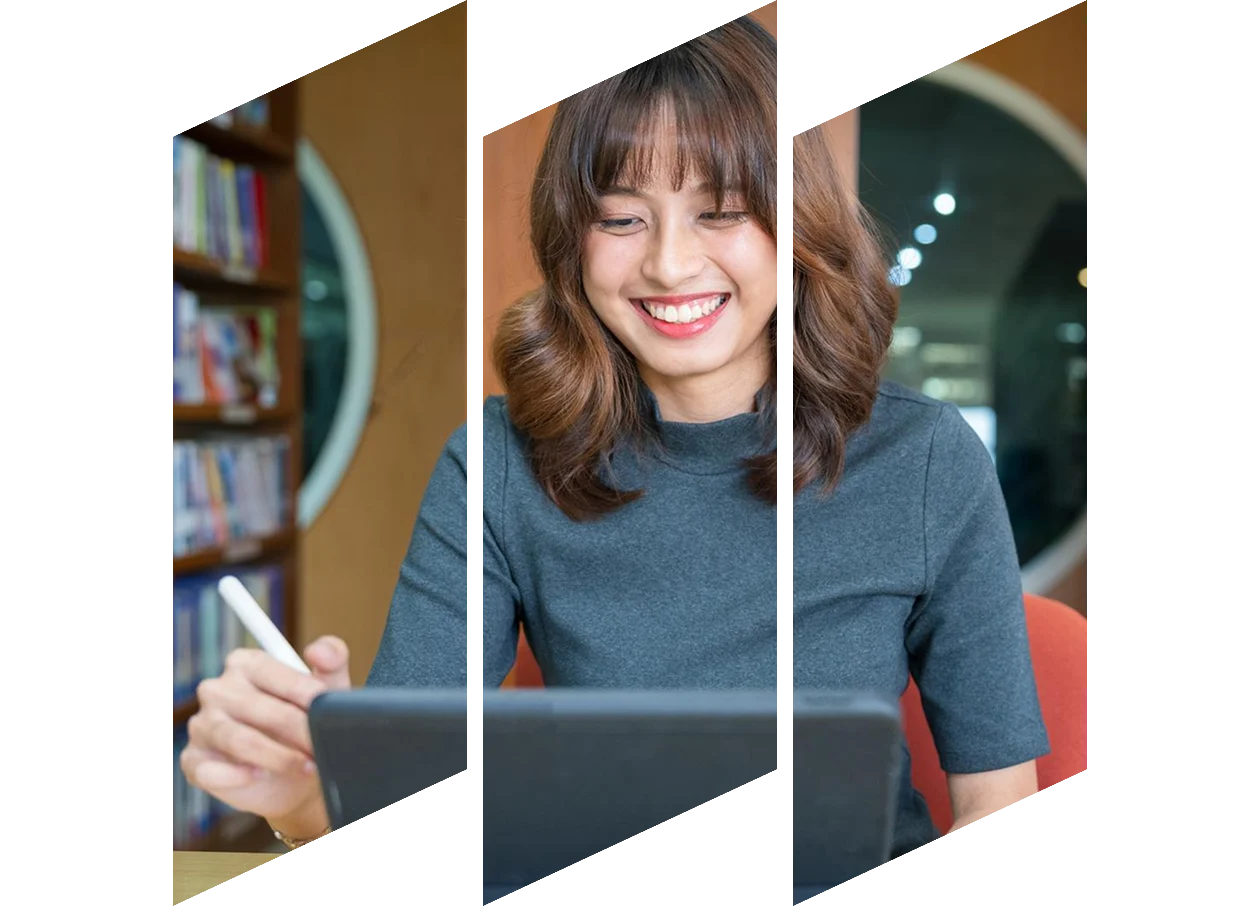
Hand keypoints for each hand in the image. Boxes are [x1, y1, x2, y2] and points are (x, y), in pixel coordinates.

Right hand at [180, 636, 351, 834]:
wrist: (296, 778)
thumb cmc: (306, 723)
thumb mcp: (328, 688)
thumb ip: (332, 659)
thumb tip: (318, 650)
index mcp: (246, 664)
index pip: (273, 673)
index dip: (306, 694)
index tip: (328, 711)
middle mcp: (218, 690)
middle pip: (260, 708)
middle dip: (299, 731)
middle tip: (323, 747)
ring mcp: (202, 725)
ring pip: (239, 740)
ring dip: (279, 757)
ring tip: (307, 766)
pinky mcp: (196, 761)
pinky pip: (211, 770)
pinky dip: (238, 776)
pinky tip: (259, 776)